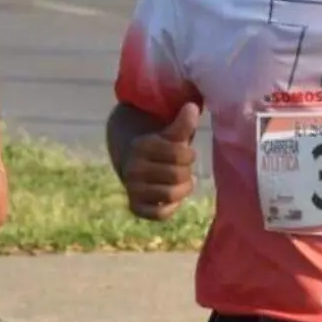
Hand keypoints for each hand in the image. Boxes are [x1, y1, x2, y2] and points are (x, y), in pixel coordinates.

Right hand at [123, 103, 199, 221]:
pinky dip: (170, 208)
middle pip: (177, 176)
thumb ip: (182, 123)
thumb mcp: (168, 131)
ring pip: (170, 195)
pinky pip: (158, 214)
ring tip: (182, 182)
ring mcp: (132, 189)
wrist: (129, 156)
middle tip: (182, 167)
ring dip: (182, 189)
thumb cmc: (157, 143)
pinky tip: (173, 198)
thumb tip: (193, 107)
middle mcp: (133, 169)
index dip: (189, 155)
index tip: (186, 152)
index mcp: (142, 147)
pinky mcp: (135, 206)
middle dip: (186, 171)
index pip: (180, 155)